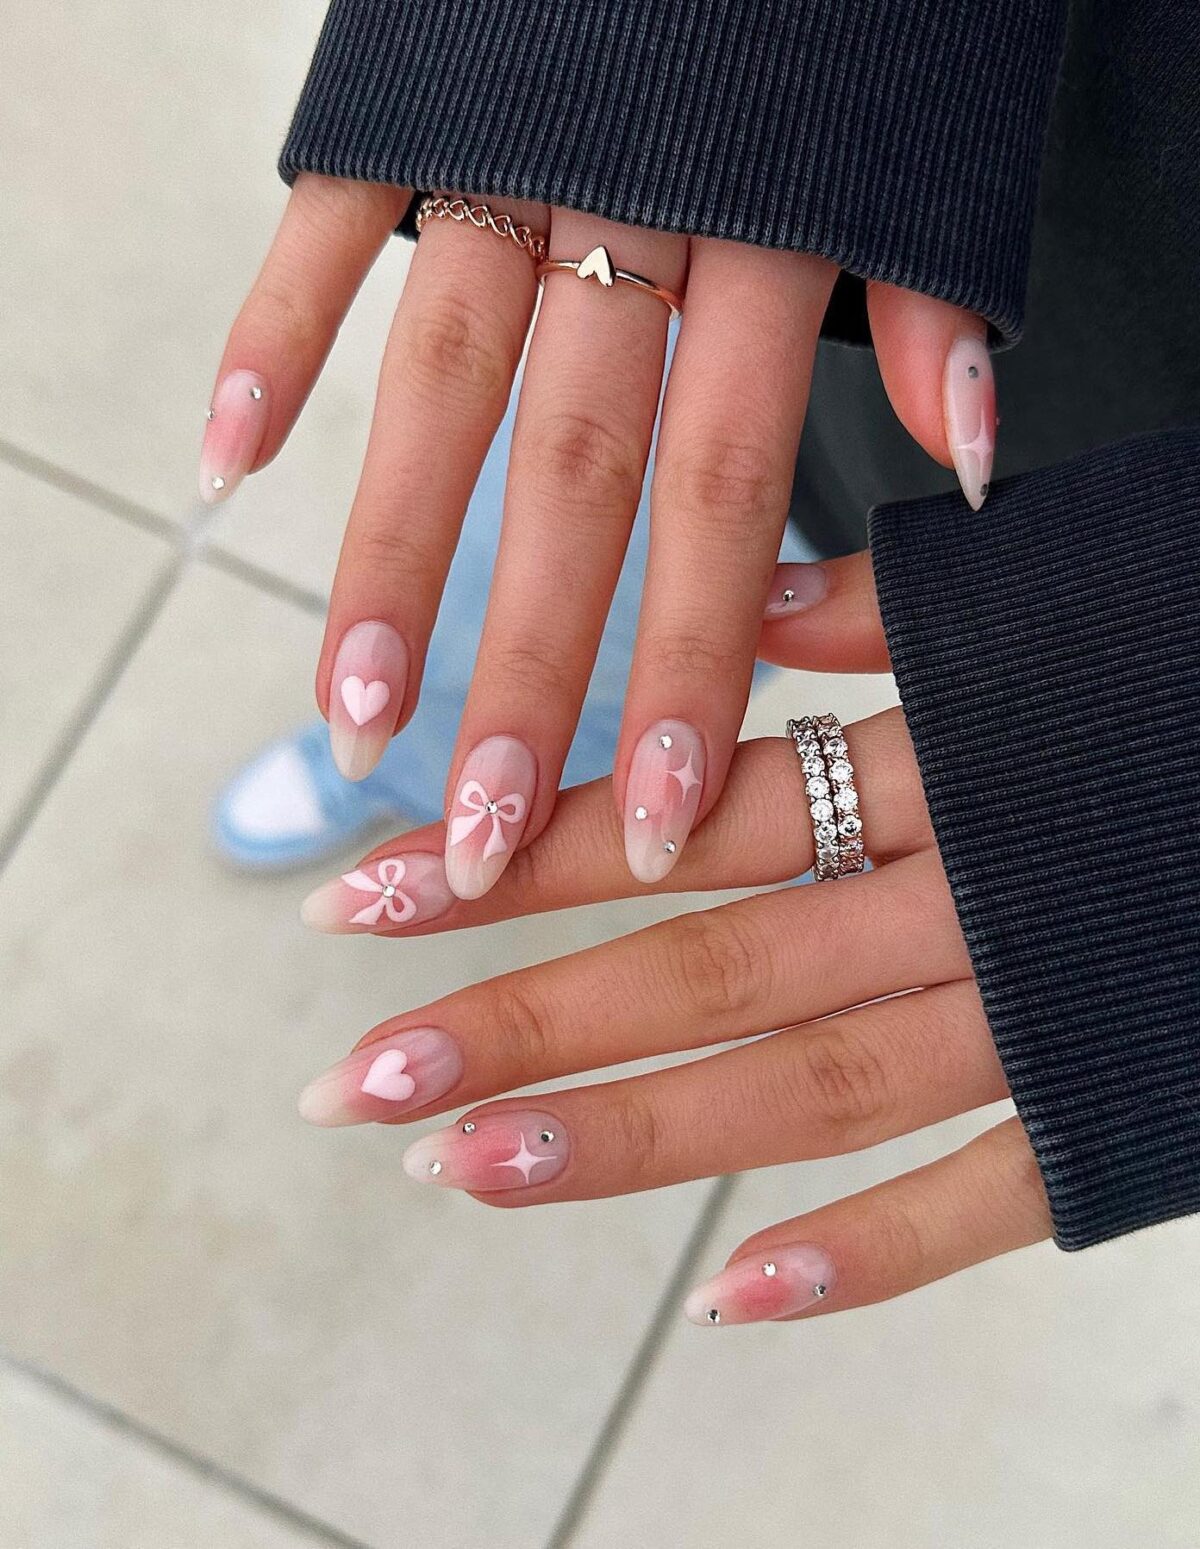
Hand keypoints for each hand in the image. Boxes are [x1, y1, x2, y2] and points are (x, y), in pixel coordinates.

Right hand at [202, 174, 994, 898]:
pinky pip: (331, 225)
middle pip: (574, 479)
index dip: (683, 661)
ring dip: (390, 551)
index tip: (647, 815)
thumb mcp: (916, 144)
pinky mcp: (412, 97)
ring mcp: (509, 156)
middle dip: (531, 663)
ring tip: (350, 711)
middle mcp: (634, 215)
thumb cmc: (843, 13)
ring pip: (442, 380)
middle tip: (486, 830)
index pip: (722, 496)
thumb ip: (931, 301)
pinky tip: (224, 462)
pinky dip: (271, 335)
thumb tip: (971, 459)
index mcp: (769, 239)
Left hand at [295, 555, 1050, 1326]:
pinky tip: (736, 1301)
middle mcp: (972, 888)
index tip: (361, 889)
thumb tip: (748, 600)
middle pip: (709, 965)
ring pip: (806, 1087)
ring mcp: (1048, 1006)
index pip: (686, 809)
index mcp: (946, 751)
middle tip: (354, 1079)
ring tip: (465, 1172)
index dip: (520, 851)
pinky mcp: (1130, 1097)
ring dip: (632, 1140)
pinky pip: (995, 1197)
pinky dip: (871, 1255)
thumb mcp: (1052, 591)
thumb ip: (894, 609)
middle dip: (524, 1020)